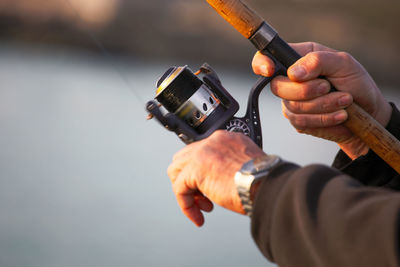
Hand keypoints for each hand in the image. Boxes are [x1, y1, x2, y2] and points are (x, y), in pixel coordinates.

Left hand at [167, 130, 265, 226]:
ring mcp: (202, 154)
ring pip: (176, 171)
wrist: (268, 184)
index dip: (201, 173)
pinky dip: (187, 206)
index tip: (208, 188)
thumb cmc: (264, 180)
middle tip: (202, 197)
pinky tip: (198, 216)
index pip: (201, 152)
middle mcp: (212, 142)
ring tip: (202, 206)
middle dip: (189, 180)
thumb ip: (230, 165)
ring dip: (186, 192)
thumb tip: (220, 179)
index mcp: (225, 140)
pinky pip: (180, 190)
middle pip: (184, 158)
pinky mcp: (195, 170)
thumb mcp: (245, 165)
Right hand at [252, 42, 391, 158]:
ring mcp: (291, 102)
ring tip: (344, 101)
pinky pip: (301, 122)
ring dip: (322, 106)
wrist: (369, 113)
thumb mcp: (344, 63)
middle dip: (306, 90)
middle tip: (329, 87)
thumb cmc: (356, 83)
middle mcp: (289, 80)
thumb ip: (318, 60)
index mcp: (296, 59)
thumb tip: (293, 73)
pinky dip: (324, 119)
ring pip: (292, 107)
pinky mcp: (298, 121)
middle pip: (277, 87)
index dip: (261, 64)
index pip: (265, 58)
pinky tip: (340, 115)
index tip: (270, 70)